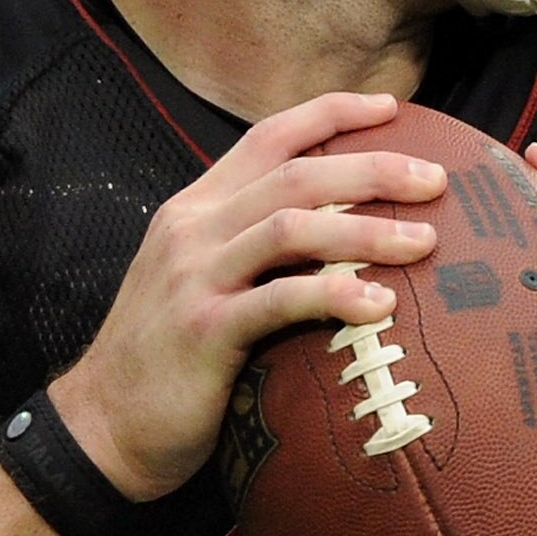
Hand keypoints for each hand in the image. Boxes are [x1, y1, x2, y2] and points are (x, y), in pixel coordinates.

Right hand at [54, 94, 448, 500]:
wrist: (100, 427)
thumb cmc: (166, 363)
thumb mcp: (198, 284)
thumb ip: (248, 251)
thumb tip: (334, 238)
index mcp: (194, 210)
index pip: (268, 137)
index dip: (332, 113)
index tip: (393, 108)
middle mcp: (192, 230)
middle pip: (294, 175)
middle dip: (372, 168)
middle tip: (436, 180)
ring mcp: (194, 278)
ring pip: (292, 227)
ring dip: (367, 230)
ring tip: (426, 242)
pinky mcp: (202, 331)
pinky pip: (279, 300)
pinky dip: (334, 295)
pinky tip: (381, 305)